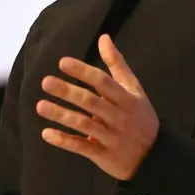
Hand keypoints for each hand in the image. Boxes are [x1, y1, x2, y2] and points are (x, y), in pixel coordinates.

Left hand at [37, 34, 158, 180]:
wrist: (155, 156)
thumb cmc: (140, 117)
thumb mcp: (134, 89)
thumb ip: (117, 64)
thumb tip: (104, 37)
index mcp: (126, 99)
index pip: (103, 82)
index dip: (83, 72)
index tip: (62, 62)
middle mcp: (119, 117)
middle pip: (91, 102)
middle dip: (68, 92)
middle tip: (45, 82)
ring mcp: (112, 137)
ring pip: (84, 125)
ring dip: (61, 115)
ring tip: (40, 106)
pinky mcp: (104, 155)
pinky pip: (82, 147)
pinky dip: (64, 141)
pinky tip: (46, 133)